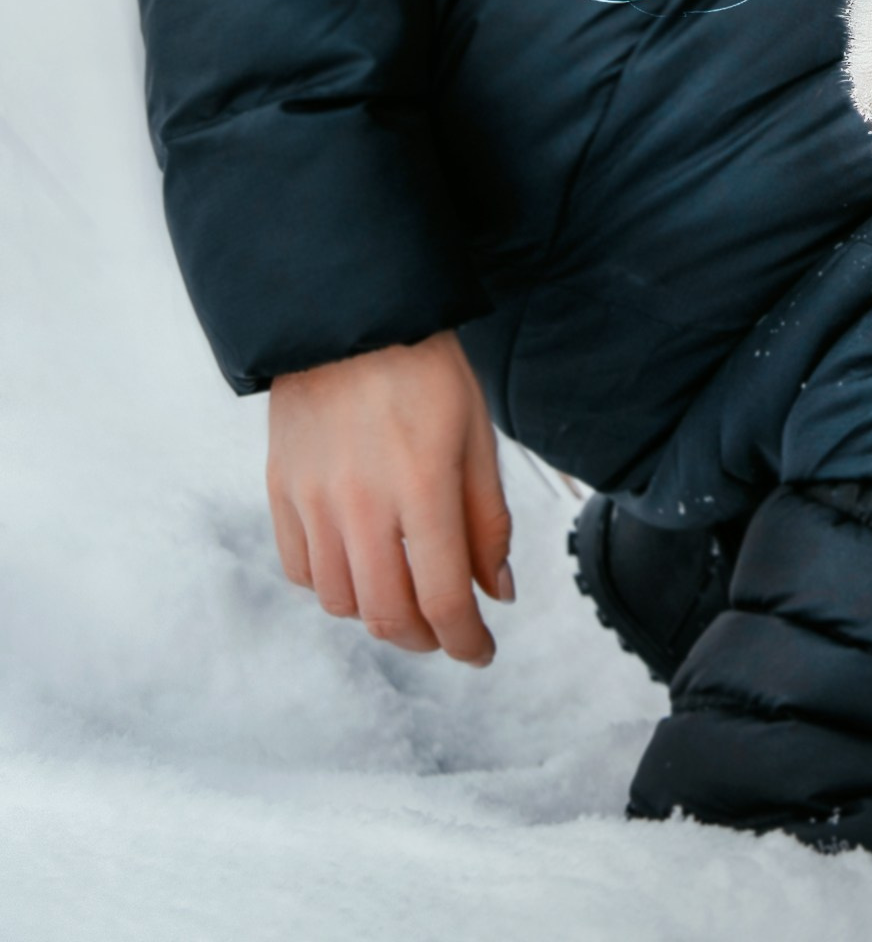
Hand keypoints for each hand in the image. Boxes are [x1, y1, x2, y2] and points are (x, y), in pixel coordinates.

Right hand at [267, 330, 512, 663]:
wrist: (350, 313)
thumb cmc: (425, 367)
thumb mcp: (476, 433)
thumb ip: (487, 519)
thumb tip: (496, 593)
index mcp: (422, 486)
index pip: (444, 599)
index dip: (467, 642)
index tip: (483, 651)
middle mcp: (361, 503)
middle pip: (387, 616)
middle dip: (425, 639)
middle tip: (447, 630)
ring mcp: (313, 500)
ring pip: (340, 603)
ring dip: (378, 616)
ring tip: (405, 595)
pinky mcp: (280, 489)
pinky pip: (300, 570)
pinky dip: (331, 587)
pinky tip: (359, 566)